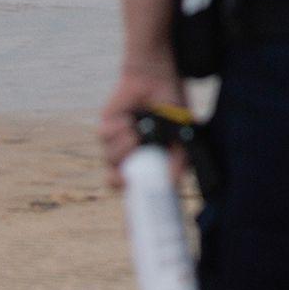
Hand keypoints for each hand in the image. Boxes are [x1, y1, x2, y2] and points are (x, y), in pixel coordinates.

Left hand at [97, 62, 184, 188]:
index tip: (134, 211)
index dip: (134, 200)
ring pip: (111, 158)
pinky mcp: (106, 127)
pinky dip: (119, 129)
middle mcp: (131, 155)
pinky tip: (128, 119)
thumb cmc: (173, 107)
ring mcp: (117, 142)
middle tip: (130, 171)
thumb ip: (178, 162)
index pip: (137, 188)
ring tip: (138, 131)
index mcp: (150, 160)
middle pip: (114, 181)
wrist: (158, 78)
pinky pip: (105, 138)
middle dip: (120, 178)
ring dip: (126, 146)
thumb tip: (171, 184)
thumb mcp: (183, 137)